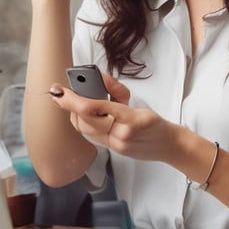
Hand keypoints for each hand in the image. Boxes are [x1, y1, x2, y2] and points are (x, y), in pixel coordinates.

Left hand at [50, 77, 179, 162]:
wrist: (170, 146)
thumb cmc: (156, 123)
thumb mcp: (138, 102)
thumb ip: (116, 92)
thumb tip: (98, 79)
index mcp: (131, 119)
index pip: (95, 108)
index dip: (74, 99)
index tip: (60, 91)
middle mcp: (122, 134)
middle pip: (86, 120)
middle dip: (69, 105)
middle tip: (59, 93)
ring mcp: (117, 145)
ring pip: (85, 129)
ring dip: (74, 114)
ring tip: (69, 102)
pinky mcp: (114, 150)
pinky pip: (92, 136)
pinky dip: (83, 123)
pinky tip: (80, 114)